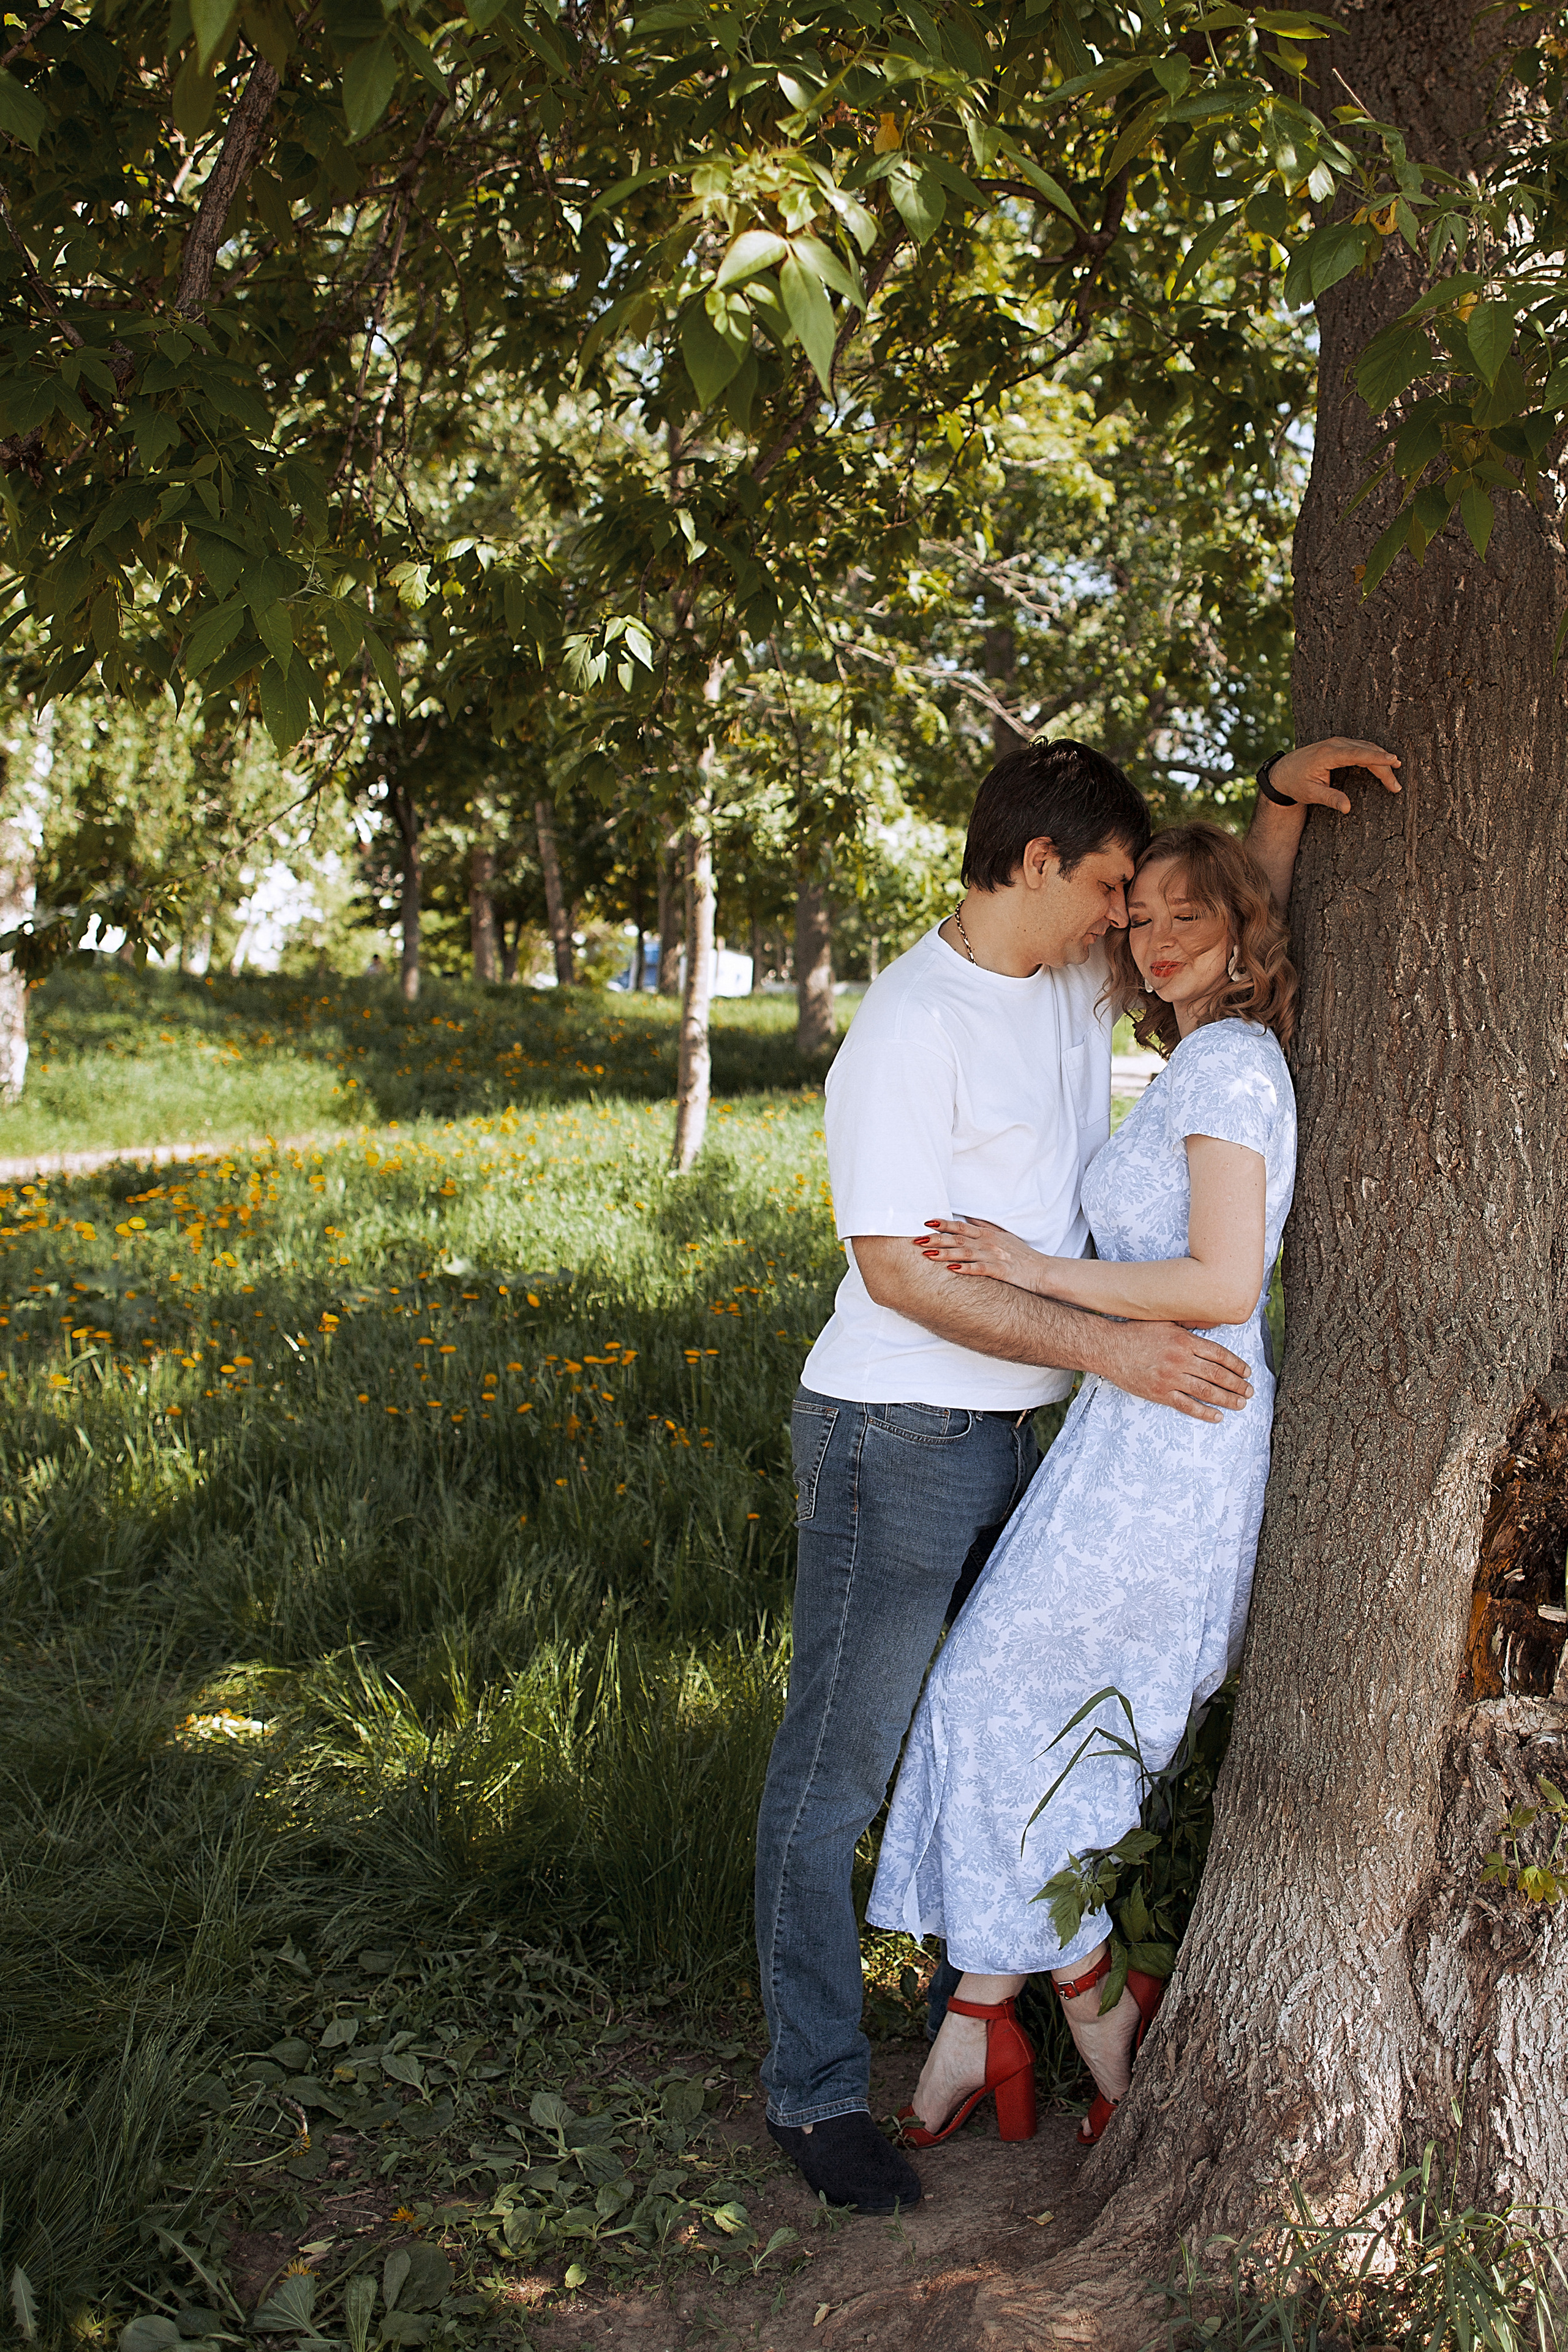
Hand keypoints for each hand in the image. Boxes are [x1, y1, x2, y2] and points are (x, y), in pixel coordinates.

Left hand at [915, 1216, 1043, 1289]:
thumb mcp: (1003, 1236)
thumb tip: (968, 1216)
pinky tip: (952, 1270)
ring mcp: (994, 1257)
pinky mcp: (1000, 1271)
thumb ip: (984, 1226)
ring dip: (945, 1253)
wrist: (1042, 1271)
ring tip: (928, 1254)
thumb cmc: (1021, 1255)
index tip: (926, 1222)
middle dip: (937, 1239)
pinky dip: (966, 1269)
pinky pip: (980, 1269)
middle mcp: (988, 1243)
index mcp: (987, 1234)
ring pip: (965, 1253)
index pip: (961, 1226)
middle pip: (958, 1239)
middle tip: (917, 1239)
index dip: (943, 1224)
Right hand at [1100, 1321, 1252, 1422]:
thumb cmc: (1136, 1332)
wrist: (1109, 1348)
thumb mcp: (1165, 1321)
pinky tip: (1217, 1416)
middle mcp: (1180, 1359)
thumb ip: (1188, 1324)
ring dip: (1227, 1399)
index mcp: (1184, 1340)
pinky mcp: (1159, 1393)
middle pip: (1217, 1375)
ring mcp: (1170, 1378)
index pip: (1219, 1355)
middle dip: (1237, 1384)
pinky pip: (1186, 1406)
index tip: (1247, 1372)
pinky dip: (1204, 1412)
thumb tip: (1212, 1323)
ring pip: (1206, 1391)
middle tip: (1249, 1391)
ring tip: (1240, 1404)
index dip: (1237, 1365)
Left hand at [1268, 736, 1401, 814]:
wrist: (1281, 772)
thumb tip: (1347, 808)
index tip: (1393, 761)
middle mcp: (1334, 744)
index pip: (1358, 754)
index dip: (1377, 758)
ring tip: (1396, 773)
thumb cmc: (1295, 783)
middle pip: (1366, 752)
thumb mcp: (1310, 794)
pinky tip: (1384, 762)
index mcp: (1327, 755)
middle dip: (1384, 767)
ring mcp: (1337, 743)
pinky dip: (1374, 755)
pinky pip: (1361, 748)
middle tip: (1396, 786)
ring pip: (1366, 748)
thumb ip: (1329, 799)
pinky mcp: (1339, 745)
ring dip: (1381, 760)